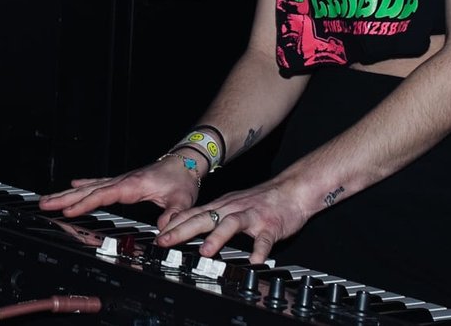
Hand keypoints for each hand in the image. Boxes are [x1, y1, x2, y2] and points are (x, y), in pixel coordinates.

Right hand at [39, 154, 203, 219]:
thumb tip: (162, 231)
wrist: (184, 162)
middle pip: (87, 190)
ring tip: (49, 199)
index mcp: (132, 185)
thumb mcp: (181, 200)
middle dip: (64, 198)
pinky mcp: (122, 182)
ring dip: (67, 193)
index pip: (102, 195)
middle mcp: (122, 181)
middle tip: (44, 204)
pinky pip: (98, 183)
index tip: (68, 211)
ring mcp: (120, 181)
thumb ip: (172, 215)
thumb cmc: (181, 178)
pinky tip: (73, 185)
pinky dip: (83, 184)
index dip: (84, 204)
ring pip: (88, 187)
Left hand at [155, 173, 318, 263]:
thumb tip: (190, 226)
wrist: (293, 190)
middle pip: (204, 218)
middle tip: (165, 241)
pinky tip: (254, 260)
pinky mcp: (270, 225)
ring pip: (231, 224)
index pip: (192, 213)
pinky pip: (264, 239)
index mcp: (222, 206)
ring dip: (217, 238)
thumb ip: (213, 215)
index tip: (157, 234)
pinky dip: (259, 249)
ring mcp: (252, 216)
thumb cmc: (261, 200)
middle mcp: (233, 209)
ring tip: (204, 251)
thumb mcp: (232, 204)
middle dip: (182, 230)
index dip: (173, 223)